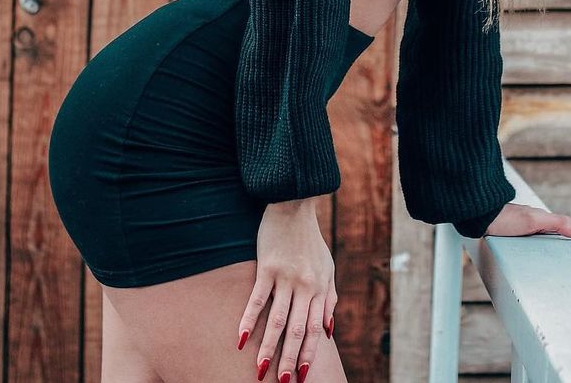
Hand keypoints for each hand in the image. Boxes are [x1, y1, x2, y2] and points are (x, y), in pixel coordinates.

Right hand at [237, 199, 334, 381]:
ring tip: (260, 369)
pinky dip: (249, 320)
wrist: (295, 206)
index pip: (314, 330)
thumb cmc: (311, 241)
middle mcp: (304, 287)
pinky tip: (241, 338)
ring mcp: (285, 278)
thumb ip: (329, 299)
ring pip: (277, 320)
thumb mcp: (328, 269)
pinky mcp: (267, 268)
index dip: (309, 354)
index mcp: (320, 289)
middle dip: (290, 359)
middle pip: (296, 331)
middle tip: (282, 382)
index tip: (303, 376)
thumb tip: (328, 330)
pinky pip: (257, 299)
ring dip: (268, 347)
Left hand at [483, 202, 570, 263]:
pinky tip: (557, 252)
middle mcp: (540, 221)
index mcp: (545, 219)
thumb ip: (555, 223)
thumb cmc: (503, 220)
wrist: (480, 216)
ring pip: (559, 234)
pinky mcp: (522, 232)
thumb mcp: (531, 221)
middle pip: (569, 231)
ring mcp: (531, 226)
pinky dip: (559, 244)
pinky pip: (547, 238)